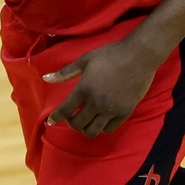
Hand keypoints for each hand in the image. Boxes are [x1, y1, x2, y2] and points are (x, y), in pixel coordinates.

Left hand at [42, 37, 164, 137]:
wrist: (139, 56)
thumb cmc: (110, 54)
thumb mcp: (85, 59)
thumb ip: (65, 72)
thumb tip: (46, 78)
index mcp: (84, 88)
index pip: (66, 110)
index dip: (56, 117)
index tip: (50, 121)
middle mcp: (96, 103)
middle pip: (78, 124)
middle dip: (71, 123)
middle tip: (72, 116)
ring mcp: (111, 110)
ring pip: (93, 130)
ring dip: (86, 128)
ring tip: (86, 120)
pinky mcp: (124, 113)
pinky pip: (109, 129)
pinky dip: (101, 127)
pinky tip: (101, 119)